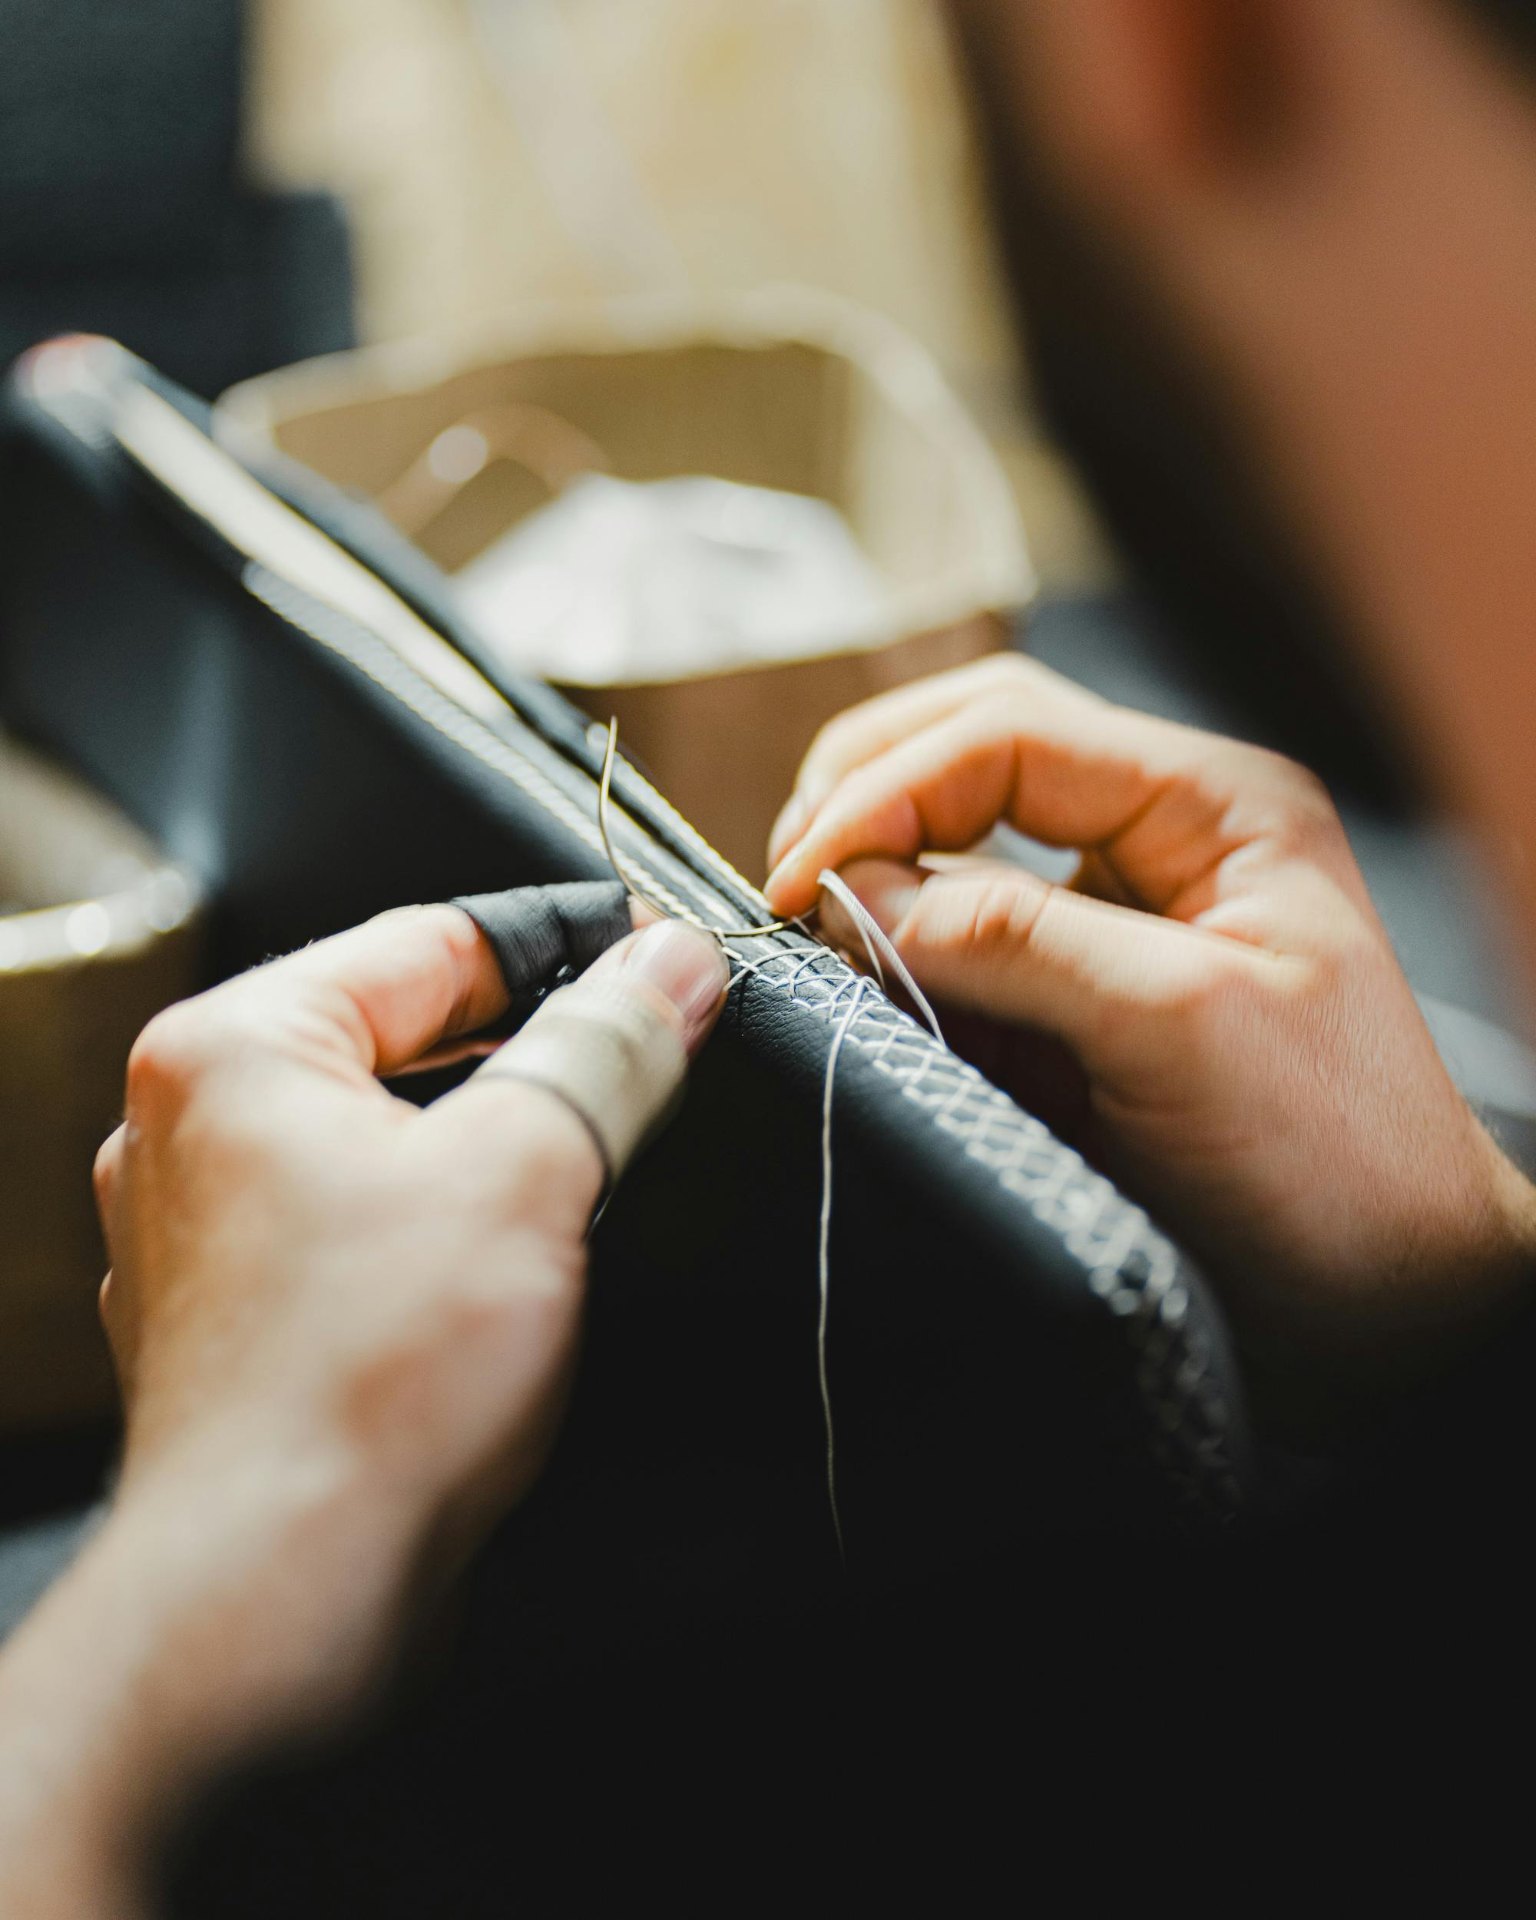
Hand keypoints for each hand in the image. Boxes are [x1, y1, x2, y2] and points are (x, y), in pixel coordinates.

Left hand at [0, 906, 726, 1914]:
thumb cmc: (364, 1385)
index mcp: (235, 1051)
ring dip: (494, 1155)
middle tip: (650, 1074)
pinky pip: (367, 1234)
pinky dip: (445, 1234)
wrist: (279, 1602)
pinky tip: (511, 1280)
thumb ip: (605, 1046)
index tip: (664, 964)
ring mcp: (210, 1236)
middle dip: (536, 1060)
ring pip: (392, 1142)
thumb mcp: (526, 1171)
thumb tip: (670, 964)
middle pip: (409, 1040)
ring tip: (588, 1186)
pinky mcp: (246, 1325)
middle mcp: (197, 1132)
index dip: (568, 944)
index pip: (432, 941)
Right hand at [766, 655, 1535, 1420]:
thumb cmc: (1339, 1163)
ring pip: (957, 842)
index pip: (1010, 731)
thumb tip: (860, 891)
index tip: (800, 880)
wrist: (1387, 1310)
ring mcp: (1114, 918)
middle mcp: (1159, 839)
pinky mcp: (1074, 1000)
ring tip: (817, 940)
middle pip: (975, 749)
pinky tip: (864, 994)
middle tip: (790, 881)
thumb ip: (1019, 938)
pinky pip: (960, 944)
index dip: (887, 789)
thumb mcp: (1184, 1025)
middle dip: (868, 796)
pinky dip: (896, 958)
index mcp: (1210, 805)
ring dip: (875, 874)